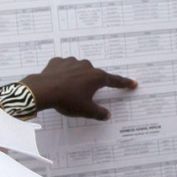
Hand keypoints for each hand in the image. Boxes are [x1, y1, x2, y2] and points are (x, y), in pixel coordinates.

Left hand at [21, 57, 136, 120]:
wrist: (44, 90)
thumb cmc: (67, 100)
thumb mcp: (86, 110)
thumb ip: (99, 113)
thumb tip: (107, 115)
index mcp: (96, 77)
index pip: (114, 81)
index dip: (124, 83)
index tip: (133, 83)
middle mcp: (86, 66)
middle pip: (93, 76)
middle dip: (90, 85)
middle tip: (82, 95)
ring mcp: (71, 62)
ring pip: (78, 70)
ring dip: (76, 78)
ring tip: (68, 91)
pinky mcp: (58, 61)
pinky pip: (64, 67)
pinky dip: (63, 74)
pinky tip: (58, 82)